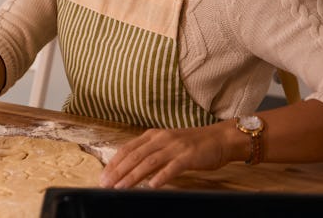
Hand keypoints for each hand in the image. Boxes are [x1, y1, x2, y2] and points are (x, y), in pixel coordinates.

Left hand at [99, 122, 236, 188]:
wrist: (220, 139)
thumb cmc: (193, 145)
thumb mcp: (167, 145)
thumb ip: (150, 154)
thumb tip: (130, 169)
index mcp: (153, 135)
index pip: (128, 149)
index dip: (114, 163)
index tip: (103, 176)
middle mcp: (161, 138)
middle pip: (134, 156)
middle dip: (118, 171)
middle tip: (106, 184)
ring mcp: (174, 147)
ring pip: (148, 162)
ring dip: (133, 176)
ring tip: (121, 188)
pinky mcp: (188, 156)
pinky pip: (172, 167)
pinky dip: (161, 176)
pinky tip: (152, 186)